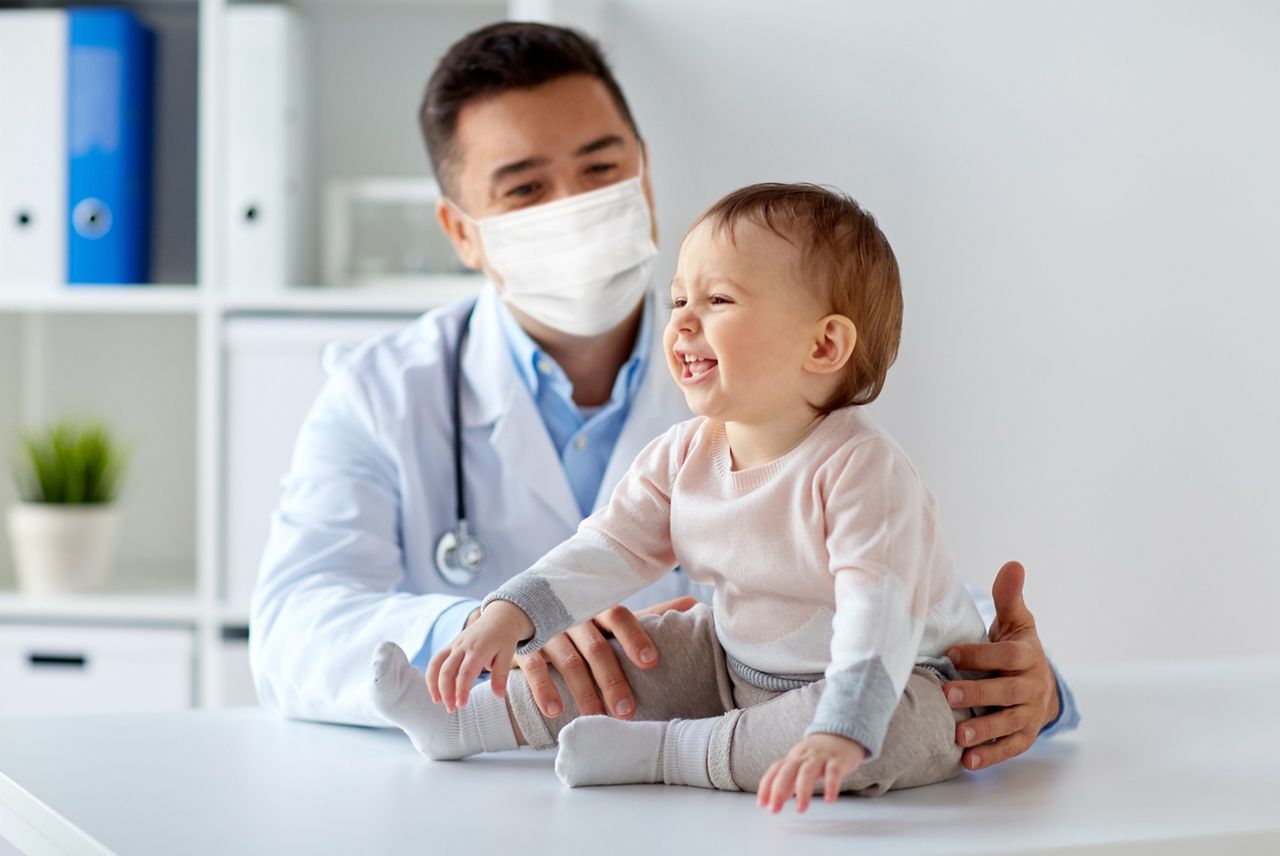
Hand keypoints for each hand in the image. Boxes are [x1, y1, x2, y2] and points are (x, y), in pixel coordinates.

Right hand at [427, 601, 533, 711]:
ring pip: (437, 664)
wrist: (499, 617)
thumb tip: (498, 696)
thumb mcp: (508, 654)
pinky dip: (432, 675)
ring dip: (434, 684)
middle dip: (446, 691)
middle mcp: (463, 646)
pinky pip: (436, 660)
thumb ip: (501, 675)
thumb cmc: (504, 638)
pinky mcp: (450, 645)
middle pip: (447, 670)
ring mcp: (454, 645)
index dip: (461, 689)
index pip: (465, 672)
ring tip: (438, 701)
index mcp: (479, 648)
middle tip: (451, 709)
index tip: (461, 705)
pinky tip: (436, 690)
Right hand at [506, 596, 697, 718]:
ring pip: (568, 661)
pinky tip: (554, 711)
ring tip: (596, 718)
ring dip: (583, 692)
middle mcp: (573, 617)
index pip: (619, 616)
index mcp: (597, 608)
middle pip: (596, 647)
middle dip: (612, 679)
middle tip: (626, 710)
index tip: (651, 662)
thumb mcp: (610, 620)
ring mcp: (547, 632)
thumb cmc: (581, 626)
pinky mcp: (524, 649)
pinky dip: (543, 690)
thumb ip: (649, 614)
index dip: (635, 637)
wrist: (522, 621)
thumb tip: (693, 604)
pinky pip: (534, 668)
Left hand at [757, 734, 866, 813]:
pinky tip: (829, 800)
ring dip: (802, 791)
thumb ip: (789, 782)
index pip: (775, 770)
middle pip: (787, 770)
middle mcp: (804, 756)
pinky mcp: (838, 760)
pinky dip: (830, 786)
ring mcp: (821, 757)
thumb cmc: (818, 754)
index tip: (761, 804)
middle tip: (774, 809)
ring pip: (807, 771)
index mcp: (793, 758)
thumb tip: (777, 800)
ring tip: (800, 809)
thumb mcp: (801, 765)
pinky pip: (833, 772)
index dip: (766, 786)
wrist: (842, 734)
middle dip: (779, 790)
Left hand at [943, 560, 1061, 770]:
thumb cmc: (1018, 648)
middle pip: (1008, 692)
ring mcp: (1029, 713)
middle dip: (980, 693)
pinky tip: (968, 761)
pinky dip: (990, 756)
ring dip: (985, 730)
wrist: (1041, 682)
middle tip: (949, 694)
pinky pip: (1010, 748)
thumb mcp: (1016, 622)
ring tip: (958, 736)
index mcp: (1027, 656)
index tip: (951, 654)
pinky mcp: (1024, 735)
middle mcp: (1031, 686)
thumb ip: (1009, 597)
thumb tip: (1013, 564)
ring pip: (1009, 724)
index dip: (981, 655)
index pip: (1008, 656)